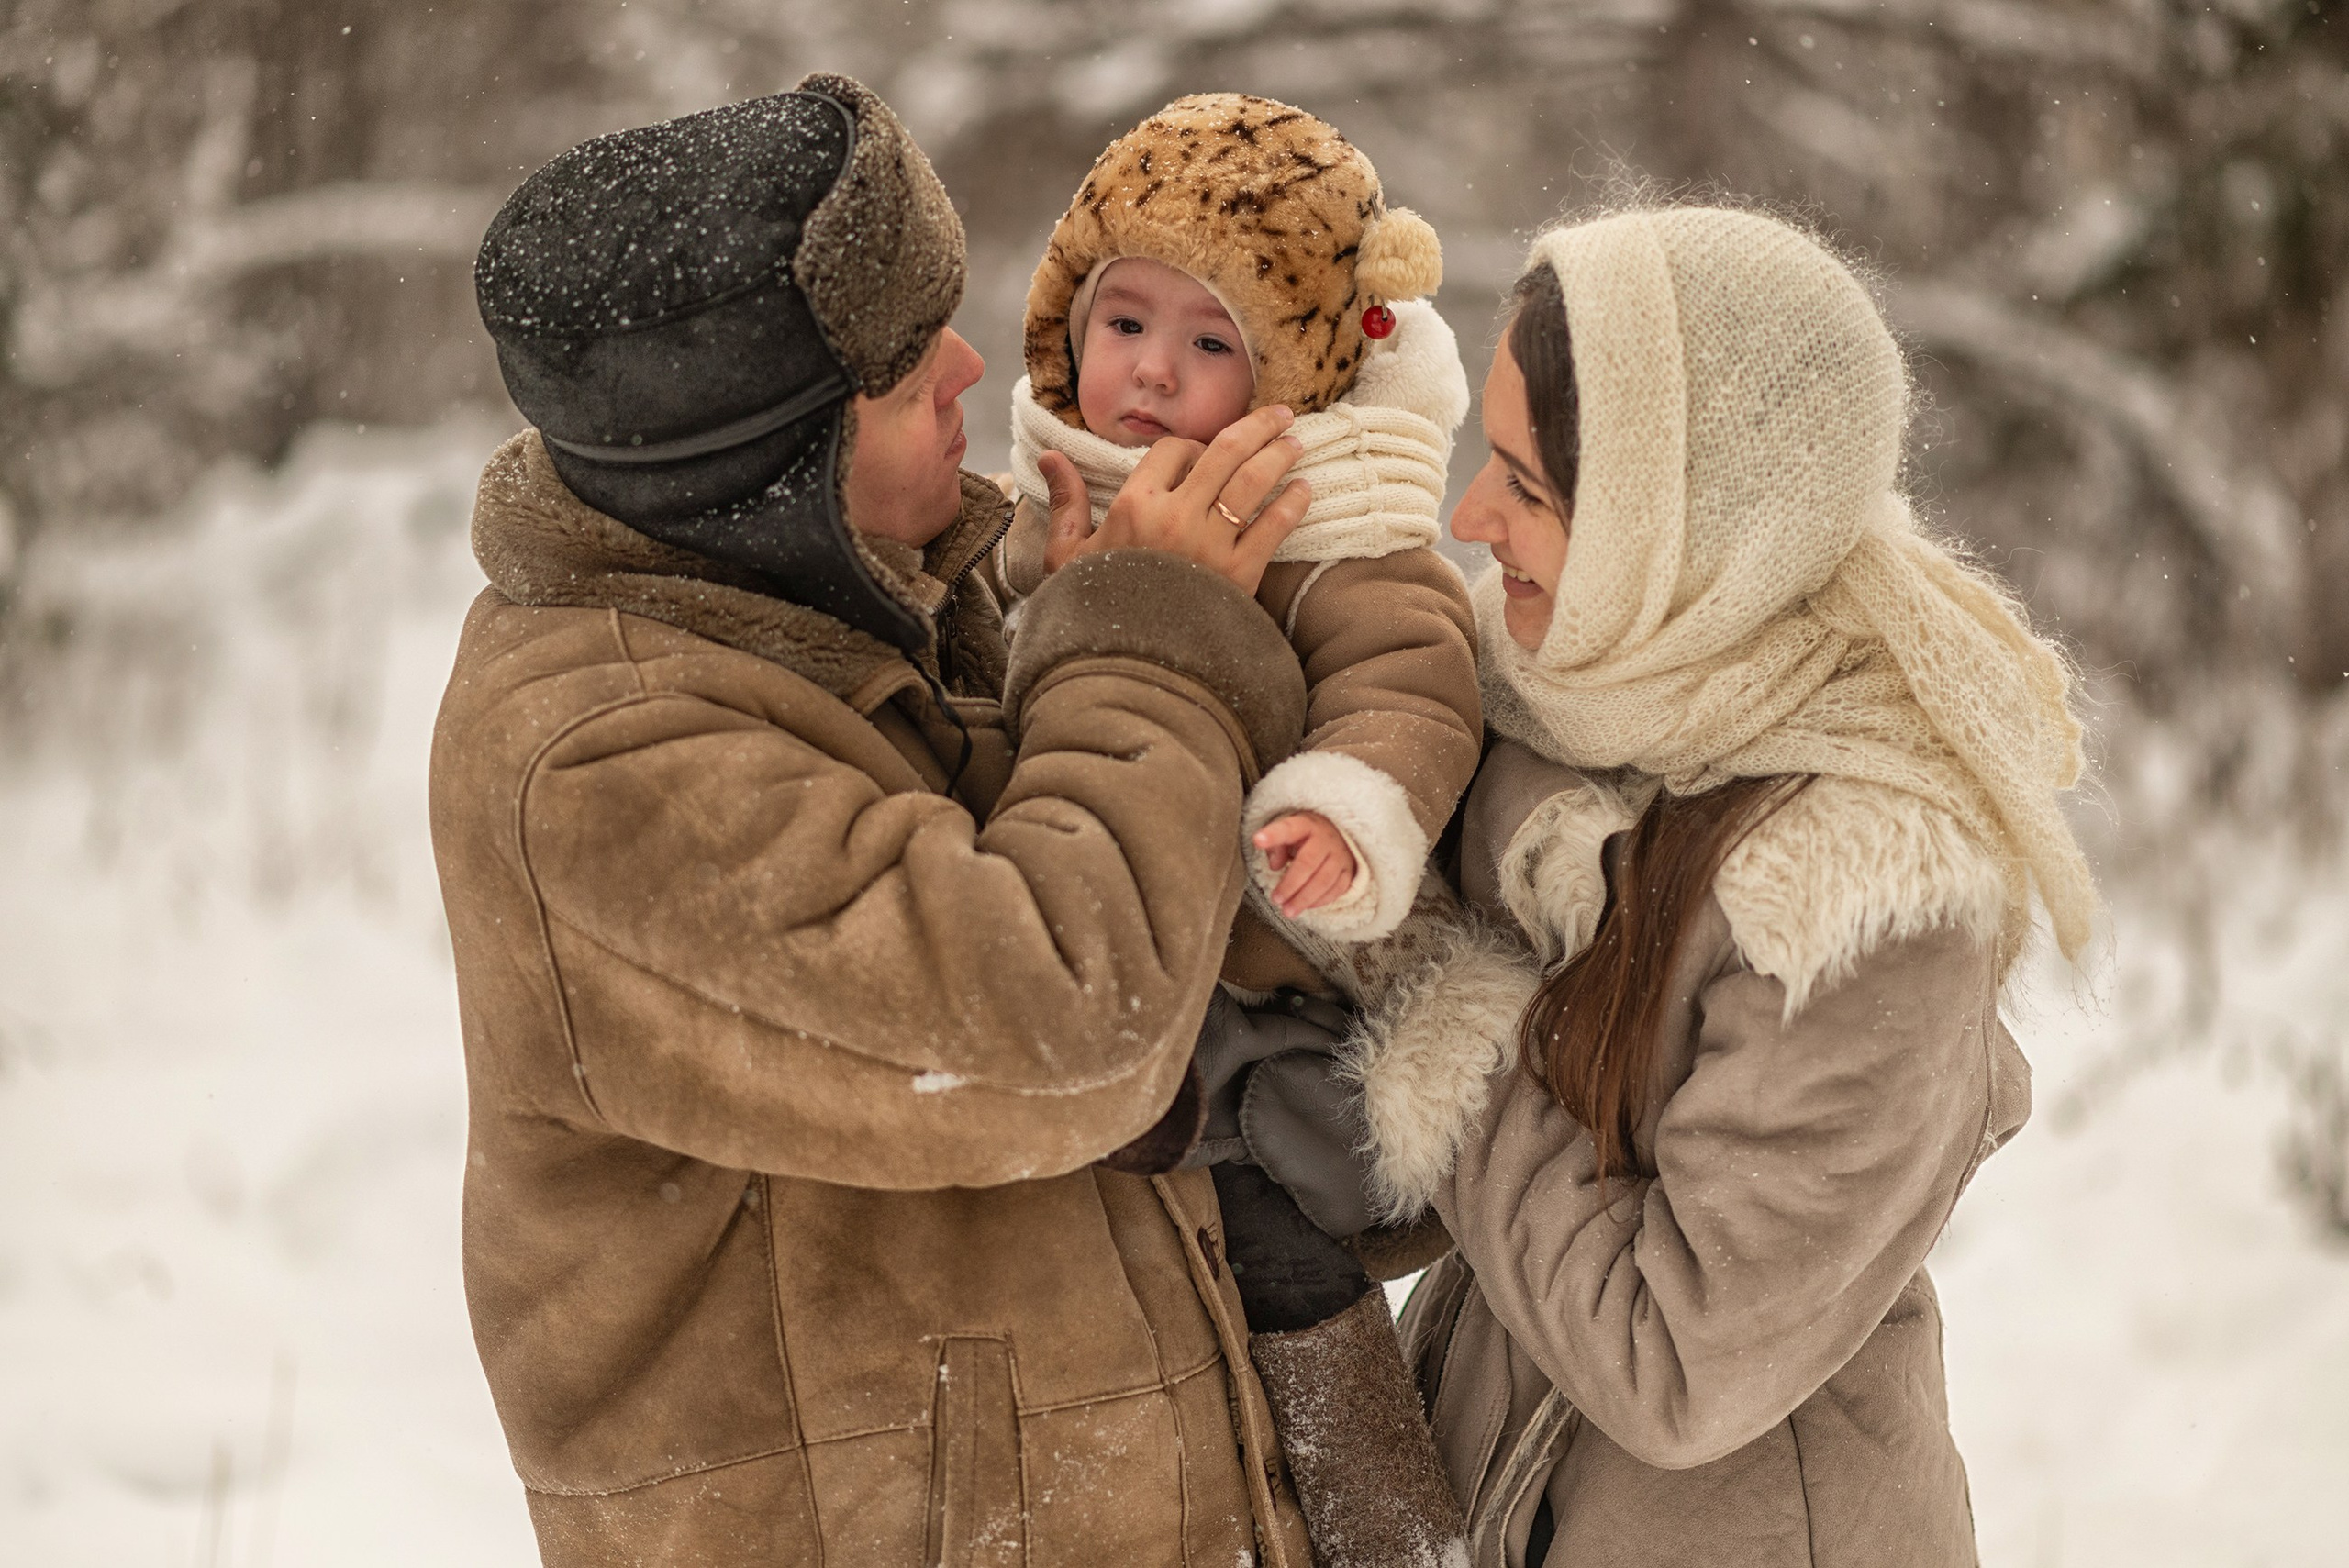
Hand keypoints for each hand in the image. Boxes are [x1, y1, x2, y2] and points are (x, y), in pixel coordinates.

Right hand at [1043, 405, 1312, 594]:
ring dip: (1280, 454)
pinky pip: (1274, 526)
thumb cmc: (1094, 607)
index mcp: (1134, 504)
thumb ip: (1067, 501)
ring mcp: (1211, 544)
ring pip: (1254, 480)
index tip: (1202, 454)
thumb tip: (1050, 456)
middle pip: (1225, 451)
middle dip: (1257, 427)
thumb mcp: (1067, 554)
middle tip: (1281, 414)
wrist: (1127, 662)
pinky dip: (1292, 503)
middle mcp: (1176, 515)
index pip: (1175, 448)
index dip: (1191, 445)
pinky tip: (1303, 489)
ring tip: (1296, 442)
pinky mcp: (1240, 575)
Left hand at [1253, 811, 1357, 918]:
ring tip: (1287, 910)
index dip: (1273, 835)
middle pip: (1308, 863)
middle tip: (1276, 899)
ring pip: (1324, 880)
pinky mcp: (1348, 871)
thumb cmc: (1305, 837)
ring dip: (1304, 899)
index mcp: (1306, 825)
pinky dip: (1320, 901)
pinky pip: (1336, 889)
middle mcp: (1325, 839)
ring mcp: (1339, 855)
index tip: (1258, 840)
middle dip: (1291, 884)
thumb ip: (1276, 846)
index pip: (1288, 829)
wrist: (1338, 836)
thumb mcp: (1288, 833)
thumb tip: (1275, 865)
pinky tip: (1306, 906)